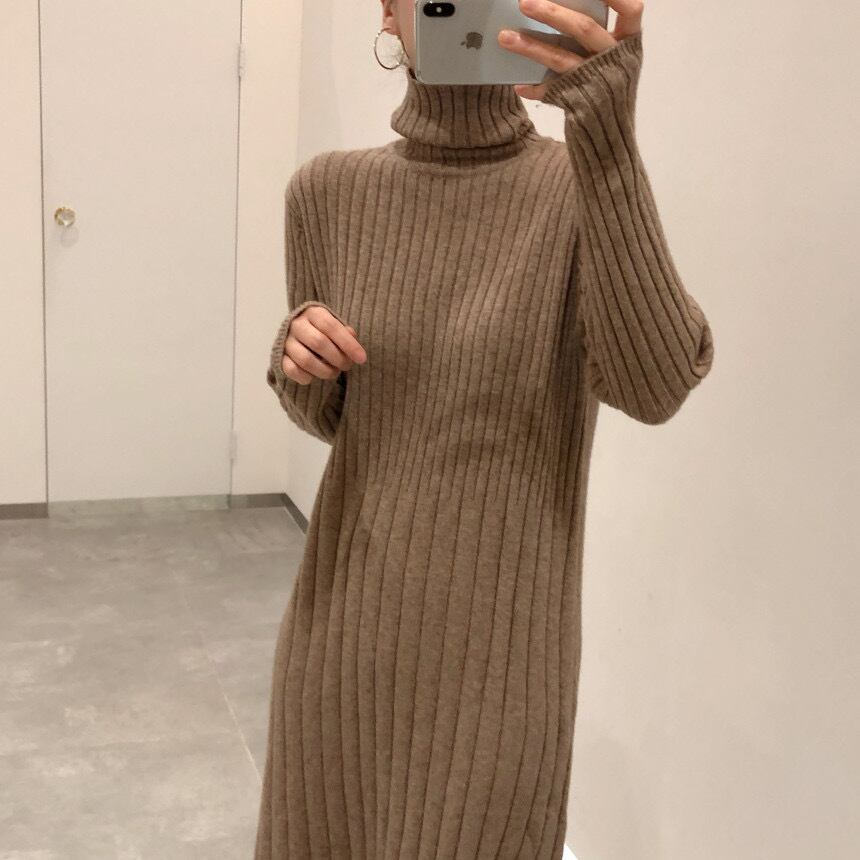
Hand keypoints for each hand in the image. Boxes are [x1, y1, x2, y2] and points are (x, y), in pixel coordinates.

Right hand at [281, 305, 366, 384]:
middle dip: (338, 358)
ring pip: (305, 360)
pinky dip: (307, 377)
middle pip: (318, 343)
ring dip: (325, 371)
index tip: (362, 358)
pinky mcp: (280, 357)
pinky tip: (315, 377)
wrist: (301, 336)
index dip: (348, 344)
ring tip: (334, 372)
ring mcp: (286, 341)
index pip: (330, 326)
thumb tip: (352, 338)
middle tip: (347, 366)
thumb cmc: (325, 332)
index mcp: (313, 313)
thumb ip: (346, 333)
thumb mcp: (337, 328)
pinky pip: (292, 370)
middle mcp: (297, 324)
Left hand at [498, 0, 643, 99]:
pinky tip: (519, 84)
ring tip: (505, 37)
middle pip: (585, 29)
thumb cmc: (607, 84)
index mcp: (628, 43)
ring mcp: (597, 82)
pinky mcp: (580, 103)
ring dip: (531, 47)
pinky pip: (553, 91)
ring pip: (561, 59)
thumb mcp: (612, 57)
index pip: (631, 10)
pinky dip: (536, 88)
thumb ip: (595, 34)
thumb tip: (554, 8)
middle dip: (552, 13)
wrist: (610, 132)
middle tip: (524, 2)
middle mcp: (614, 60)